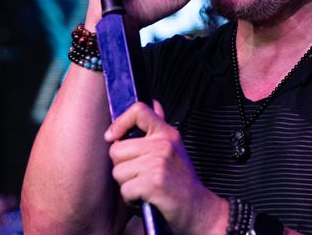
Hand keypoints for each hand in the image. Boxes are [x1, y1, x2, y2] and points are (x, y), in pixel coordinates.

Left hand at [105, 101, 225, 234]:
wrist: (197, 208)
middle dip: (122, 166)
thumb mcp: (174, 147)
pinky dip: (131, 199)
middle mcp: (164, 145)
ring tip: (144, 186)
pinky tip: (145, 197)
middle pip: (117, 149)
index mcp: (167, 133)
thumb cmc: (181, 181)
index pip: (139, 110)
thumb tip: (153, 104)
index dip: (119, 123)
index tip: (113, 136)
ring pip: (118, 172)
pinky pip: (125, 190)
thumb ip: (159, 127)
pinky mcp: (154, 182)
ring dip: (127, 184)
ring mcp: (159, 163)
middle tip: (140, 174)